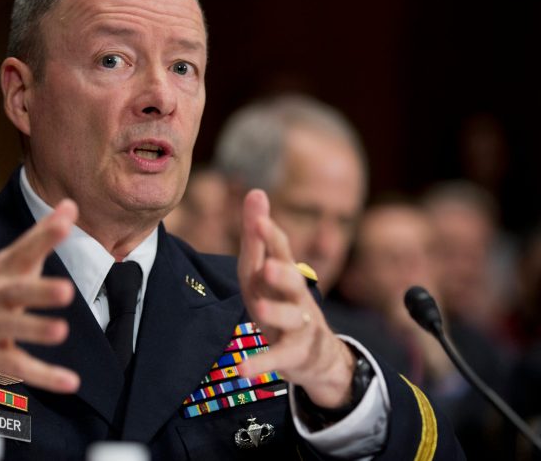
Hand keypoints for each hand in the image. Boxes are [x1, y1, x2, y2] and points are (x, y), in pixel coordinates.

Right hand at [0, 199, 80, 401]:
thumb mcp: (10, 264)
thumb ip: (42, 237)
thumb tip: (70, 204)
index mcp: (1, 273)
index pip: (23, 250)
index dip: (43, 236)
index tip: (66, 221)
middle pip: (14, 292)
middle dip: (39, 291)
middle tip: (66, 290)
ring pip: (12, 331)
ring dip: (35, 330)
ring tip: (61, 330)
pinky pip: (19, 368)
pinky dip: (46, 377)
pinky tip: (71, 382)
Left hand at [237, 189, 354, 408]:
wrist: (317, 353)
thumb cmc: (282, 302)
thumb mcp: (265, 271)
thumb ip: (257, 236)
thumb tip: (257, 190)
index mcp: (285, 273)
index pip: (281, 250)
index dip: (270, 235)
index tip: (258, 216)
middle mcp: (296, 295)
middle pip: (293, 281)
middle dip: (283, 273)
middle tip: (269, 266)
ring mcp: (299, 326)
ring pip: (291, 318)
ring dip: (276, 313)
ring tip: (259, 309)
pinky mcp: (294, 354)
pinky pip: (277, 358)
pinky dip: (261, 363)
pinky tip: (242, 370)